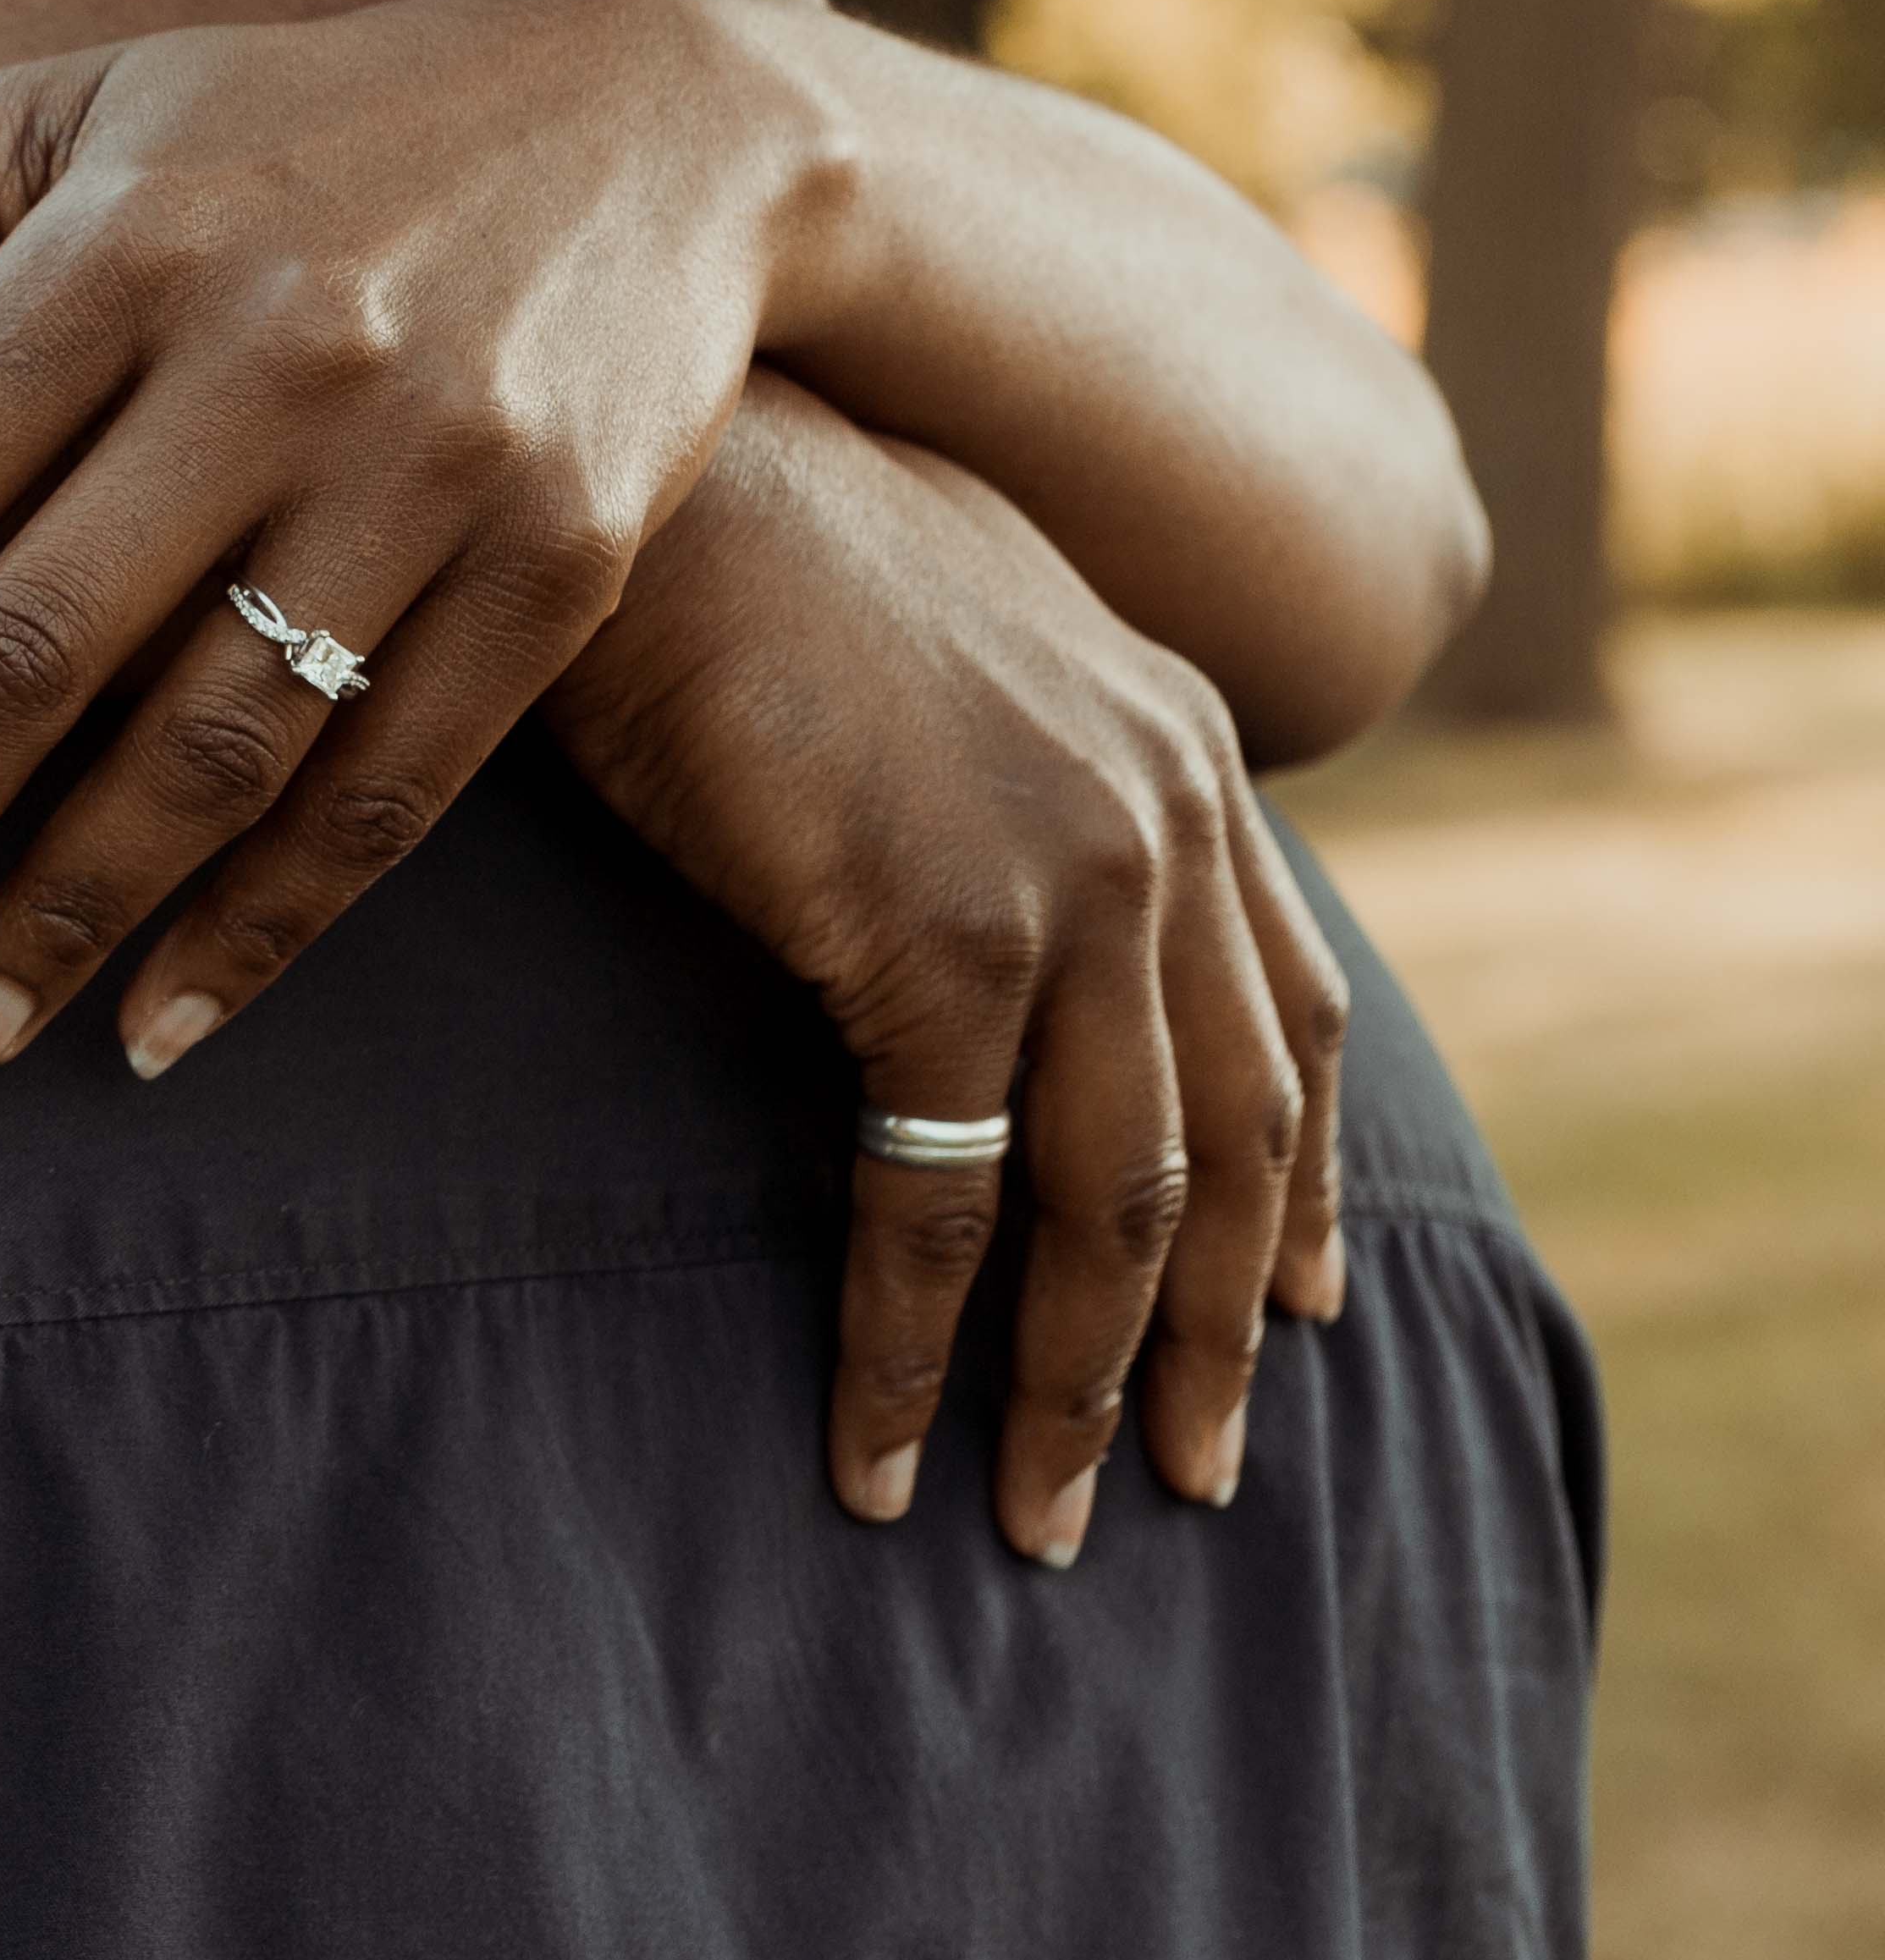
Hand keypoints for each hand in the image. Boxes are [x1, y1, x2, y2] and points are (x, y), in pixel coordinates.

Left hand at [0, 0, 856, 1085]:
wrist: (657, 114)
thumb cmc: (291, 125)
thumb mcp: (68, 121)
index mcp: (119, 247)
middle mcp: (274, 359)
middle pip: (30, 654)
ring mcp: (431, 466)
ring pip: (209, 750)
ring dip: (62, 925)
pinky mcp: (562, 560)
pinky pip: (387, 789)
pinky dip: (265, 927)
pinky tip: (154, 1029)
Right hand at [546, 375, 1348, 1563]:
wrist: (658, 445)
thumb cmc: (730, 535)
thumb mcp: (921, 638)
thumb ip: (988, 754)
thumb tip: (945, 847)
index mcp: (1176, 741)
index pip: (1292, 1008)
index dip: (1302, 1174)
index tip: (1299, 1305)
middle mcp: (1167, 810)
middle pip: (1238, 1136)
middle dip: (1217, 1337)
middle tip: (1186, 1477)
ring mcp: (1073, 875)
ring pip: (1121, 1200)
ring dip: (1077, 1383)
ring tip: (1036, 1514)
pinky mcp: (945, 931)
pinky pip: (948, 1192)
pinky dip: (917, 1341)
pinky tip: (878, 1440)